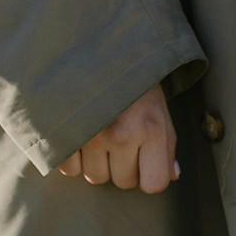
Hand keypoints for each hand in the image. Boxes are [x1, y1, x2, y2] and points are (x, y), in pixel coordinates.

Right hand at [57, 83, 179, 192]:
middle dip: (123, 167)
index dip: (149, 176)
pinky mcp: (62, 133)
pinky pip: (70, 169)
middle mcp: (122, 134)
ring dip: (98, 163)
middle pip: (123, 182)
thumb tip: (173, 175)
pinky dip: (74, 157)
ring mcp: (90, 134)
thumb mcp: (159, 108)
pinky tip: (80, 136)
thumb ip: (167, 145)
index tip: (144, 161)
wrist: (97, 51)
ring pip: (96, 178)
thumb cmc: (133, 82)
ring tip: (100, 135)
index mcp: (151, 128)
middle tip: (120, 140)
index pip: (154, 184)